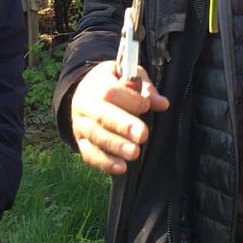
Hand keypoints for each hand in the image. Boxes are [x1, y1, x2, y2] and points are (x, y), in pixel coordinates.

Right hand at [71, 60, 169, 174]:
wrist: (87, 91)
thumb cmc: (113, 82)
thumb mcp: (128, 74)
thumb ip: (145, 86)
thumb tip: (161, 104)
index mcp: (96, 82)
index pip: (110, 91)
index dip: (131, 100)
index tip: (146, 105)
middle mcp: (84, 103)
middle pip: (101, 115)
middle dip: (123, 125)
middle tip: (142, 135)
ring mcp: (80, 124)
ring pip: (96, 136)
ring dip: (116, 146)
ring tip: (134, 153)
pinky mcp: (81, 142)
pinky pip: (89, 154)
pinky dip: (105, 163)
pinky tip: (121, 167)